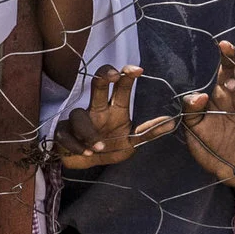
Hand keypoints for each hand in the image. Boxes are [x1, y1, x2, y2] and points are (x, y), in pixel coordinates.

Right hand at [48, 64, 174, 168]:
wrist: (85, 163)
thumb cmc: (108, 148)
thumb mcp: (131, 143)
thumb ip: (147, 132)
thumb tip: (171, 122)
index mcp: (114, 109)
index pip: (120, 87)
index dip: (127, 76)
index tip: (137, 70)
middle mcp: (96, 110)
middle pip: (97, 86)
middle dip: (104, 77)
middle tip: (112, 76)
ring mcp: (78, 120)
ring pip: (78, 114)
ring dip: (88, 131)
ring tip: (98, 147)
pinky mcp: (62, 132)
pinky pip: (65, 134)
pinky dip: (76, 145)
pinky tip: (86, 153)